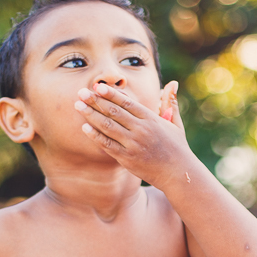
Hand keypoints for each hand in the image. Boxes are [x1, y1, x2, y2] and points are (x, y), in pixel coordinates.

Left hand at [75, 80, 190, 187]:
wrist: (178, 174)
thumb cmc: (177, 147)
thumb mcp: (175, 123)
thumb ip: (170, 102)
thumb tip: (173, 82)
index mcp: (151, 119)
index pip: (127, 103)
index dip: (111, 94)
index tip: (98, 86)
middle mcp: (141, 130)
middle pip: (114, 112)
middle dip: (95, 101)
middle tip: (81, 92)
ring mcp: (133, 144)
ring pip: (107, 126)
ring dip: (91, 115)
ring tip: (78, 105)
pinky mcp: (128, 158)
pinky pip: (107, 145)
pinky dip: (95, 135)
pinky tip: (84, 127)